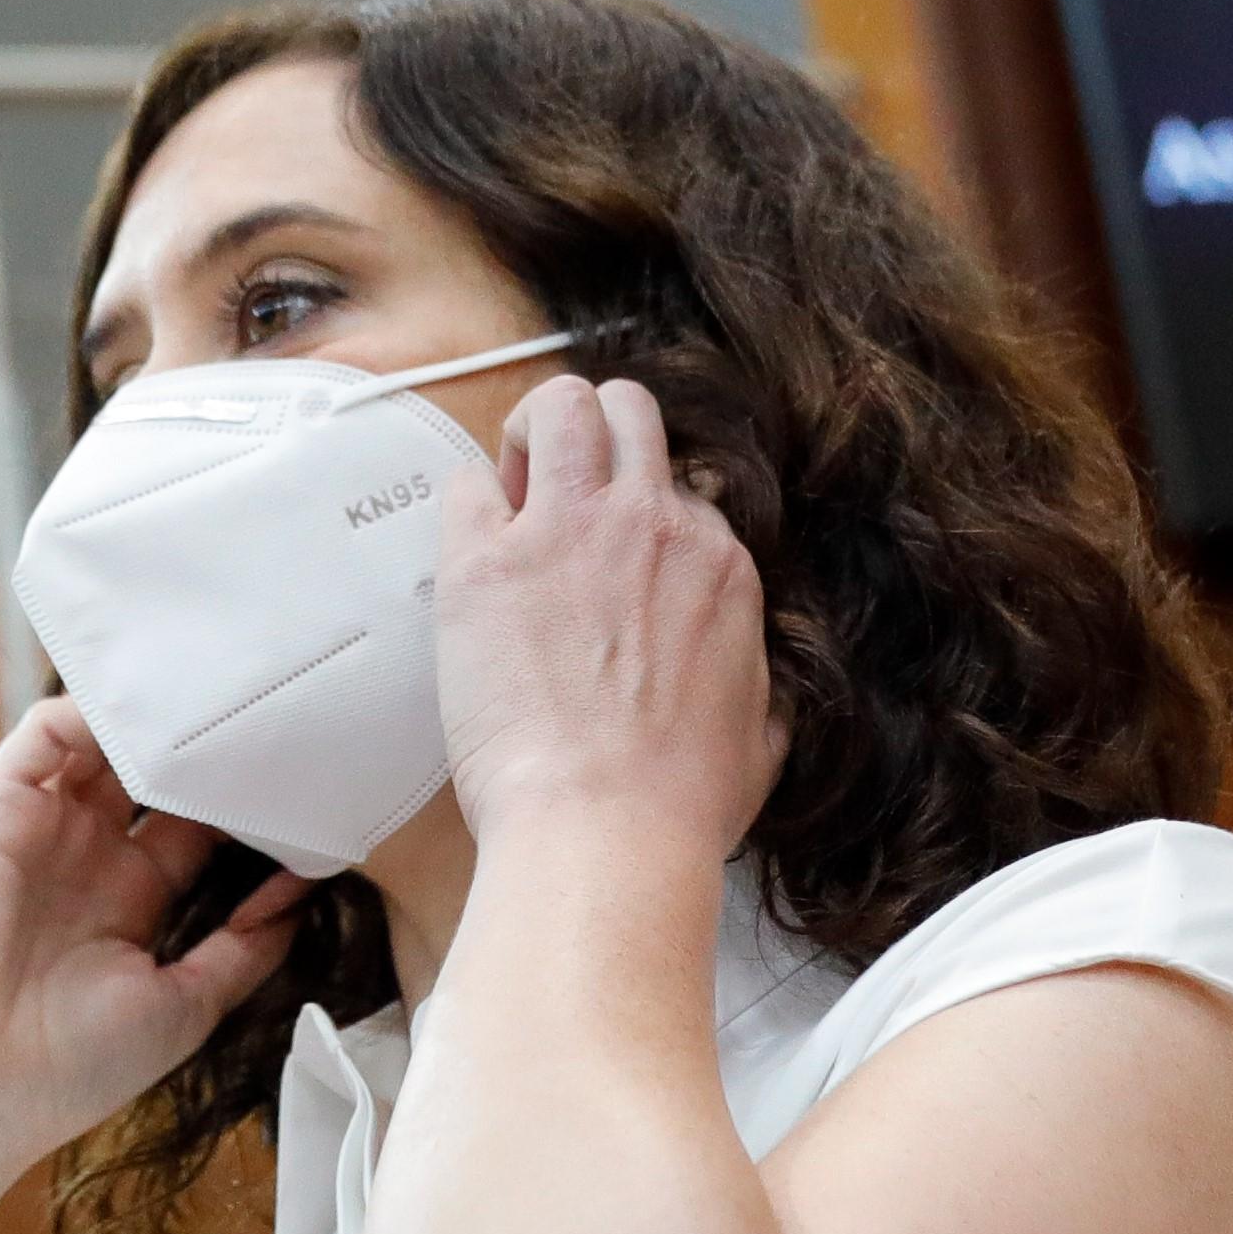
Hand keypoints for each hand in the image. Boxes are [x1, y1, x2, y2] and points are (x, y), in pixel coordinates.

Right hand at [0, 695, 305, 1201]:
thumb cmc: (67, 1068)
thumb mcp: (186, 1004)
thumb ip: (246, 946)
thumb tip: (304, 888)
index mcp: (130, 900)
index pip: (199, 825)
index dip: (245, 803)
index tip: (303, 788)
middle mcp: (87, 855)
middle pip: (157, 774)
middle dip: (208, 751)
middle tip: (270, 729)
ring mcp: (42, 828)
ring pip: (105, 741)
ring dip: (159, 722)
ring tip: (219, 710)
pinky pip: (46, 732)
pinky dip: (95, 710)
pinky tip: (151, 720)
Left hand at [435, 374, 782, 861]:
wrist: (605, 827)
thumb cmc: (676, 803)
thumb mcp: (762, 736)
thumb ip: (759, 688)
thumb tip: (757, 689)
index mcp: (716, 566)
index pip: (679, 489)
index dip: (638, 516)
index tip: (613, 558)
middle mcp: (650, 526)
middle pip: (628, 413)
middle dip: (593, 432)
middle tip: (559, 487)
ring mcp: (568, 531)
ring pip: (562, 406)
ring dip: (534, 431)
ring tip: (516, 484)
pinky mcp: (488, 561)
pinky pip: (471, 482)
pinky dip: (470, 505)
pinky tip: (472, 556)